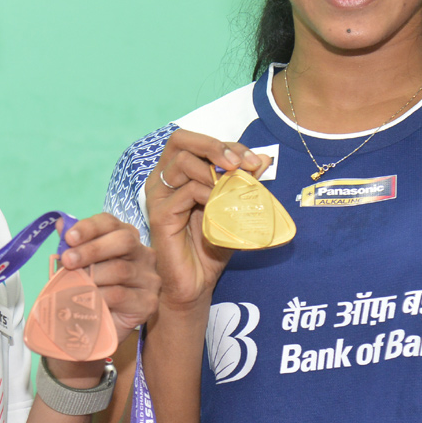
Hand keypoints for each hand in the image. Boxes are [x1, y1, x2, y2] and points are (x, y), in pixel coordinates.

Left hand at [49, 213, 158, 383]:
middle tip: (68, 261)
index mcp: (125, 238)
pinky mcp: (149, 302)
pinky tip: (87, 300)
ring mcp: (149, 278)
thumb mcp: (76, 266)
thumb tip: (60, 223)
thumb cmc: (87, 291)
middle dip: (92, 249)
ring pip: (121, 269)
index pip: (111, 222)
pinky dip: (100, 296)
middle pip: (124, 241)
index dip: (89, 227)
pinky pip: (122, 295)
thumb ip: (71, 245)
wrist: (93, 329)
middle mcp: (143, 254)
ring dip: (93, 276)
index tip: (69, 237)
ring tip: (73, 284)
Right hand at [146, 129, 270, 310]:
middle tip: (239, 164)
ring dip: (213, 168)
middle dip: (215, 145)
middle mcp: (162, 179)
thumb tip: (263, 158)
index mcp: (177, 173)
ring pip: (181, 161)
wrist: (197, 282)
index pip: (197, 142)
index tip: (254, 162)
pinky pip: (185, 191)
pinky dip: (209, 192)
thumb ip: (243, 182)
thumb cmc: (210, 245)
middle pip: (180, 140)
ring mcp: (158, 196)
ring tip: (233, 186)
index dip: (227, 145)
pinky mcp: (159, 215)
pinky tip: (223, 205)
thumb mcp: (232, 208)